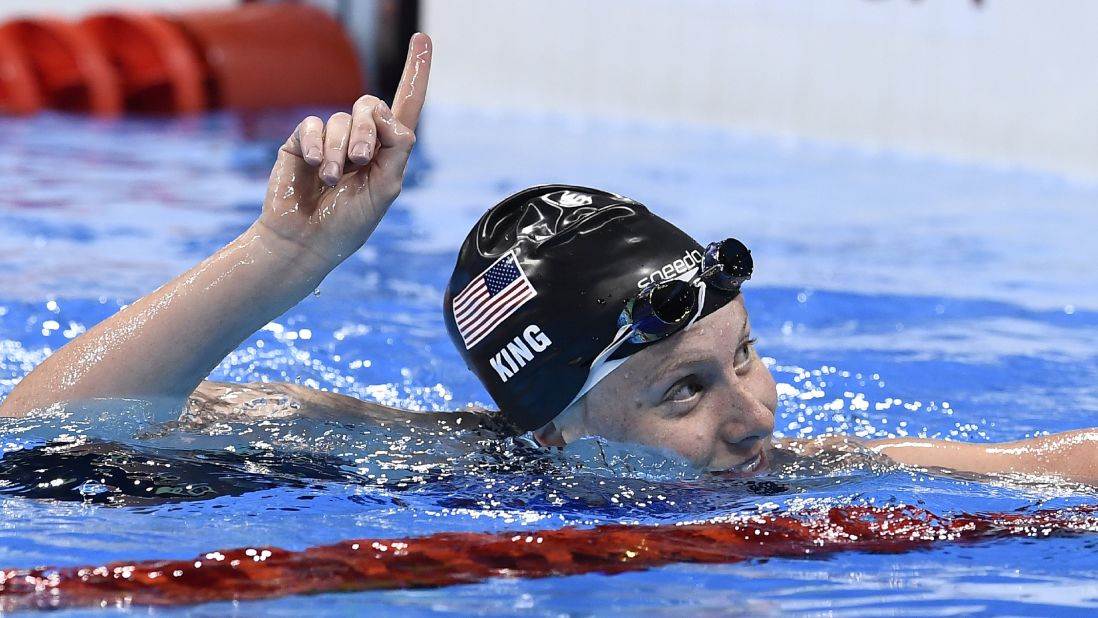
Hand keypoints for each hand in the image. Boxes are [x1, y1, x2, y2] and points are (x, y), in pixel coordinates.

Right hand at [256, 33, 431, 268]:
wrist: (306, 241)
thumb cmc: (349, 222)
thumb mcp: (386, 189)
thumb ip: (397, 149)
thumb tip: (388, 114)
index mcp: (388, 151)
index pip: (406, 105)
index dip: (416, 72)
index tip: (422, 39)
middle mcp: (361, 139)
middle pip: (372, 106)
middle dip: (370, 131)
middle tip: (361, 161)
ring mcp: (331, 139)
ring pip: (343, 119)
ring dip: (341, 151)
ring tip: (333, 180)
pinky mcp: (303, 142)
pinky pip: (313, 124)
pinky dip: (318, 145)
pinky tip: (316, 167)